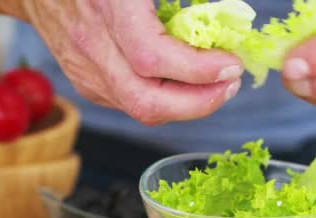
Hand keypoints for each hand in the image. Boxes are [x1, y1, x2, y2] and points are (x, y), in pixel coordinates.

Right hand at [0, 0, 242, 124]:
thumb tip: (228, 11)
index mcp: (105, 8)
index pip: (153, 58)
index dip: (198, 69)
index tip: (230, 64)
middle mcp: (91, 46)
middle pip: (148, 102)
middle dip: (200, 103)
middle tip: (230, 84)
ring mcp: (85, 71)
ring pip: (142, 110)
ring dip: (187, 105)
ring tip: (216, 86)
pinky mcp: (86, 83)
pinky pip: (132, 104)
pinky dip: (166, 101)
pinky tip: (185, 85)